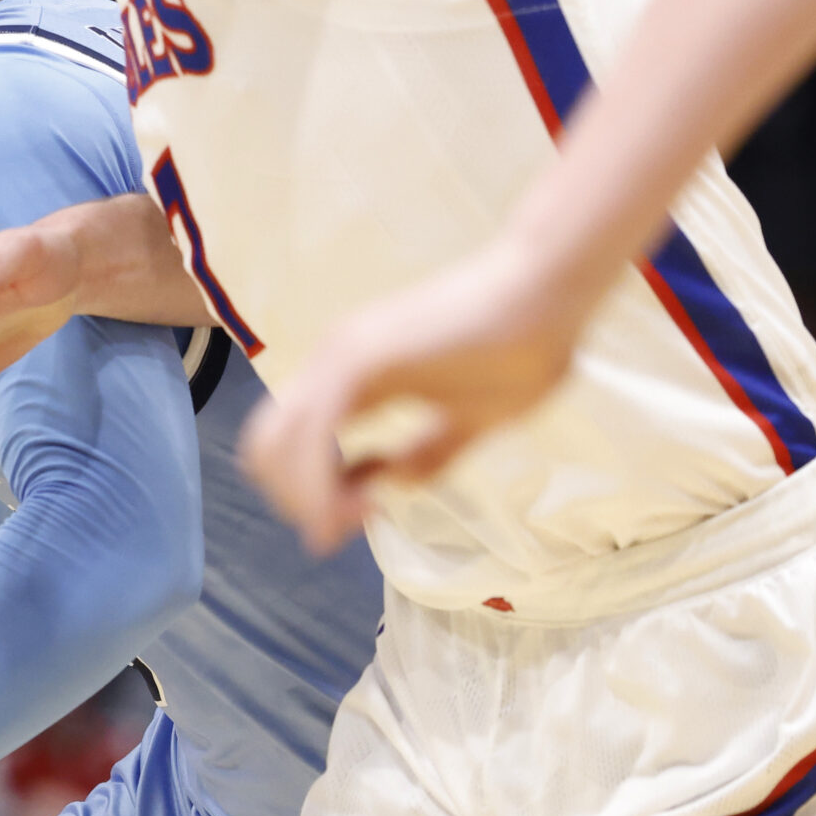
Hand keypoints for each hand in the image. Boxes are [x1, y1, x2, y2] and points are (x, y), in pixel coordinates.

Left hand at [237, 236, 590, 551]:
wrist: (549, 294)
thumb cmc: (522, 350)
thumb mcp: (468, 422)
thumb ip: (426, 454)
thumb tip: (391, 485)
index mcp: (355, 378)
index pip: (293, 444)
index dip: (312, 495)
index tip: (363, 518)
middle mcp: (333, 364)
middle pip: (266, 449)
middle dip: (298, 501)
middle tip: (355, 521)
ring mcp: (340, 357)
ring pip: (274, 445)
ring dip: (307, 498)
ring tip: (363, 514)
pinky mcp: (358, 358)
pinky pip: (310, 434)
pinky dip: (319, 482)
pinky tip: (363, 504)